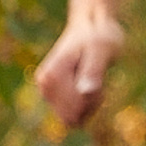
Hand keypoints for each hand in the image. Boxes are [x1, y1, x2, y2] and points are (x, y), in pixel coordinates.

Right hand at [35, 12, 123, 126]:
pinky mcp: (52, 94)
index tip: (97, 77)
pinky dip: (86, 104)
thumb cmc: (98, 36)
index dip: (93, 100)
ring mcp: (46, 91)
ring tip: (92, 78)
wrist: (91, 27)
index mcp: (51, 76)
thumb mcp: (101, 50)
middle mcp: (44, 85)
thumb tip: (85, 92)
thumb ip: (93, 71)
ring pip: (72, 118)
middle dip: (90, 104)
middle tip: (96, 78)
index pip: (74, 111)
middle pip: (72, 117)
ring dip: (89, 104)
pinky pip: (72, 114)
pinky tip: (88, 83)